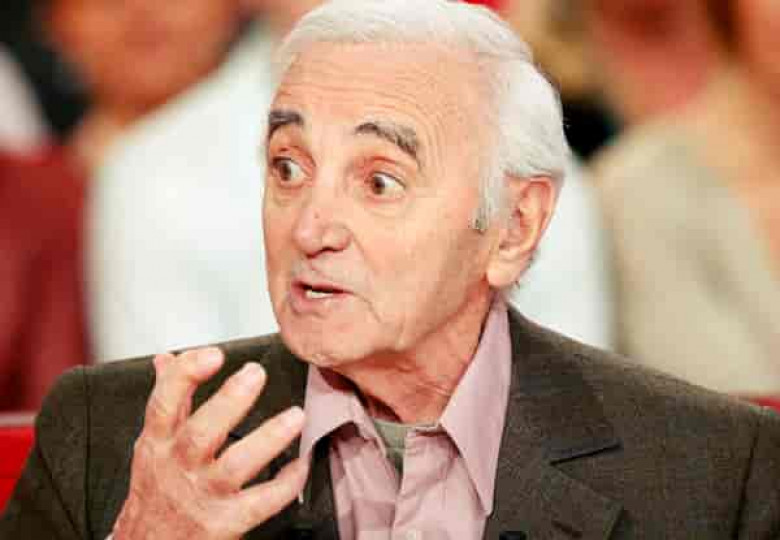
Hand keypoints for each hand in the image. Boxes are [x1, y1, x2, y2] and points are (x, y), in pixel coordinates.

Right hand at [113, 347, 307, 538]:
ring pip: (235, 467)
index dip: (186, 376)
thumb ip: (167, 400)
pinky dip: (285, 484)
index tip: (213, 354)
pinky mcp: (225, 524)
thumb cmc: (157, 489)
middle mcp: (178, 467)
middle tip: (256, 373)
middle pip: (201, 433)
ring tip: (295, 416)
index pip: (163, 404)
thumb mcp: (153, 443)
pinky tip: (301, 464)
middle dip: (229, 401)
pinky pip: (261, 503)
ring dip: (268, 439)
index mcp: (158, 442)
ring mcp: (203, 496)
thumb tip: (166, 359)